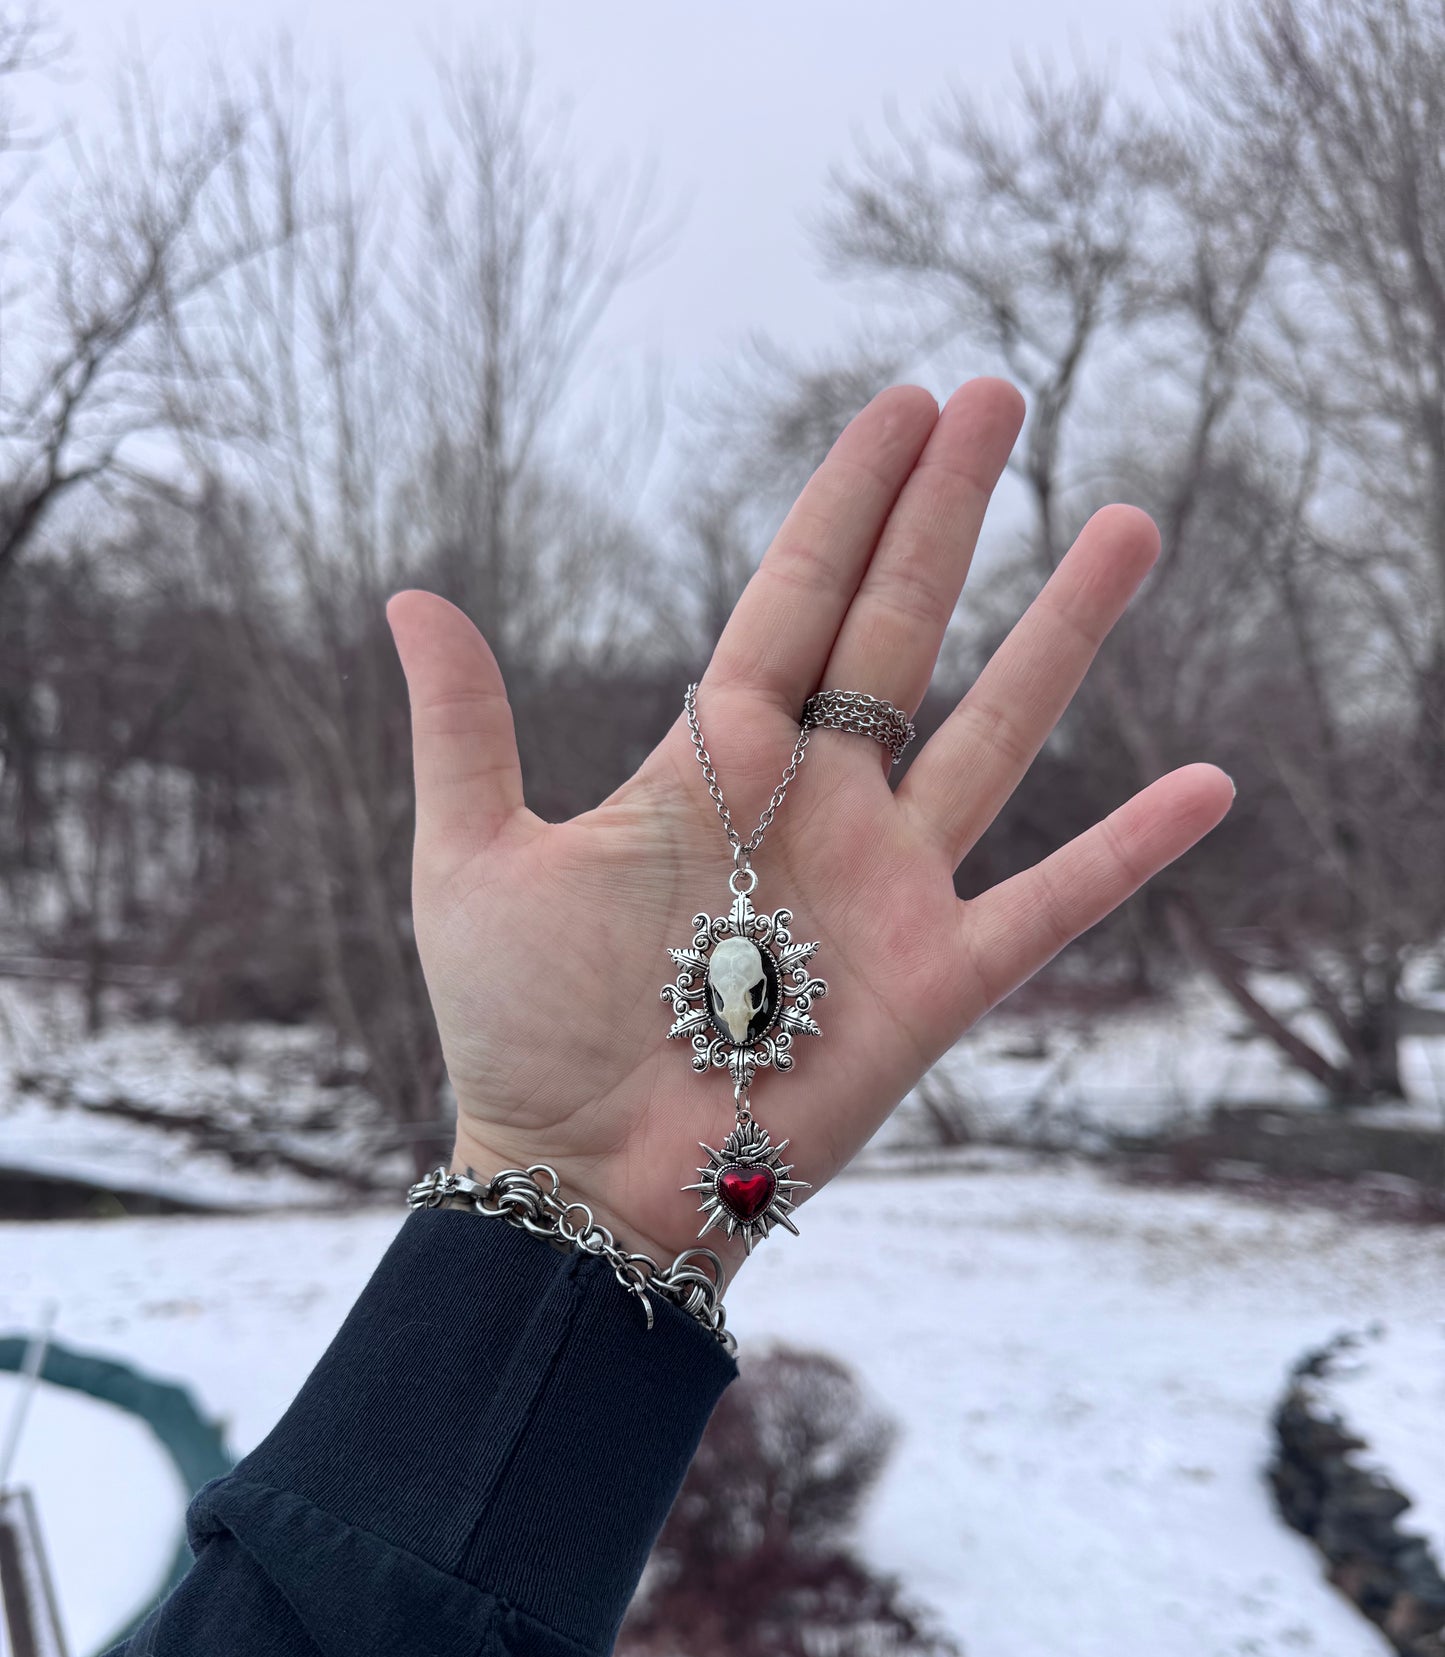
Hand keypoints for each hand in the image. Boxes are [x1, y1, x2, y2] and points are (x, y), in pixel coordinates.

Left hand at [388, 381, 1231, 1282]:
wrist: (583, 1180)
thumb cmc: (523, 1035)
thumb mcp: (473, 863)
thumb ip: (466, 731)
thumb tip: (411, 597)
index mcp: (715, 764)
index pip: (797, 599)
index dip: (850, 503)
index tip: (904, 405)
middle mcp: (817, 807)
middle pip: (903, 630)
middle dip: (951, 514)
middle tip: (1002, 396)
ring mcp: (886, 887)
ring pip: (997, 734)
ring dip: (1063, 633)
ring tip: (1128, 523)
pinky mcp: (937, 980)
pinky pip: (1052, 901)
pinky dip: (1128, 849)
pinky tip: (1209, 784)